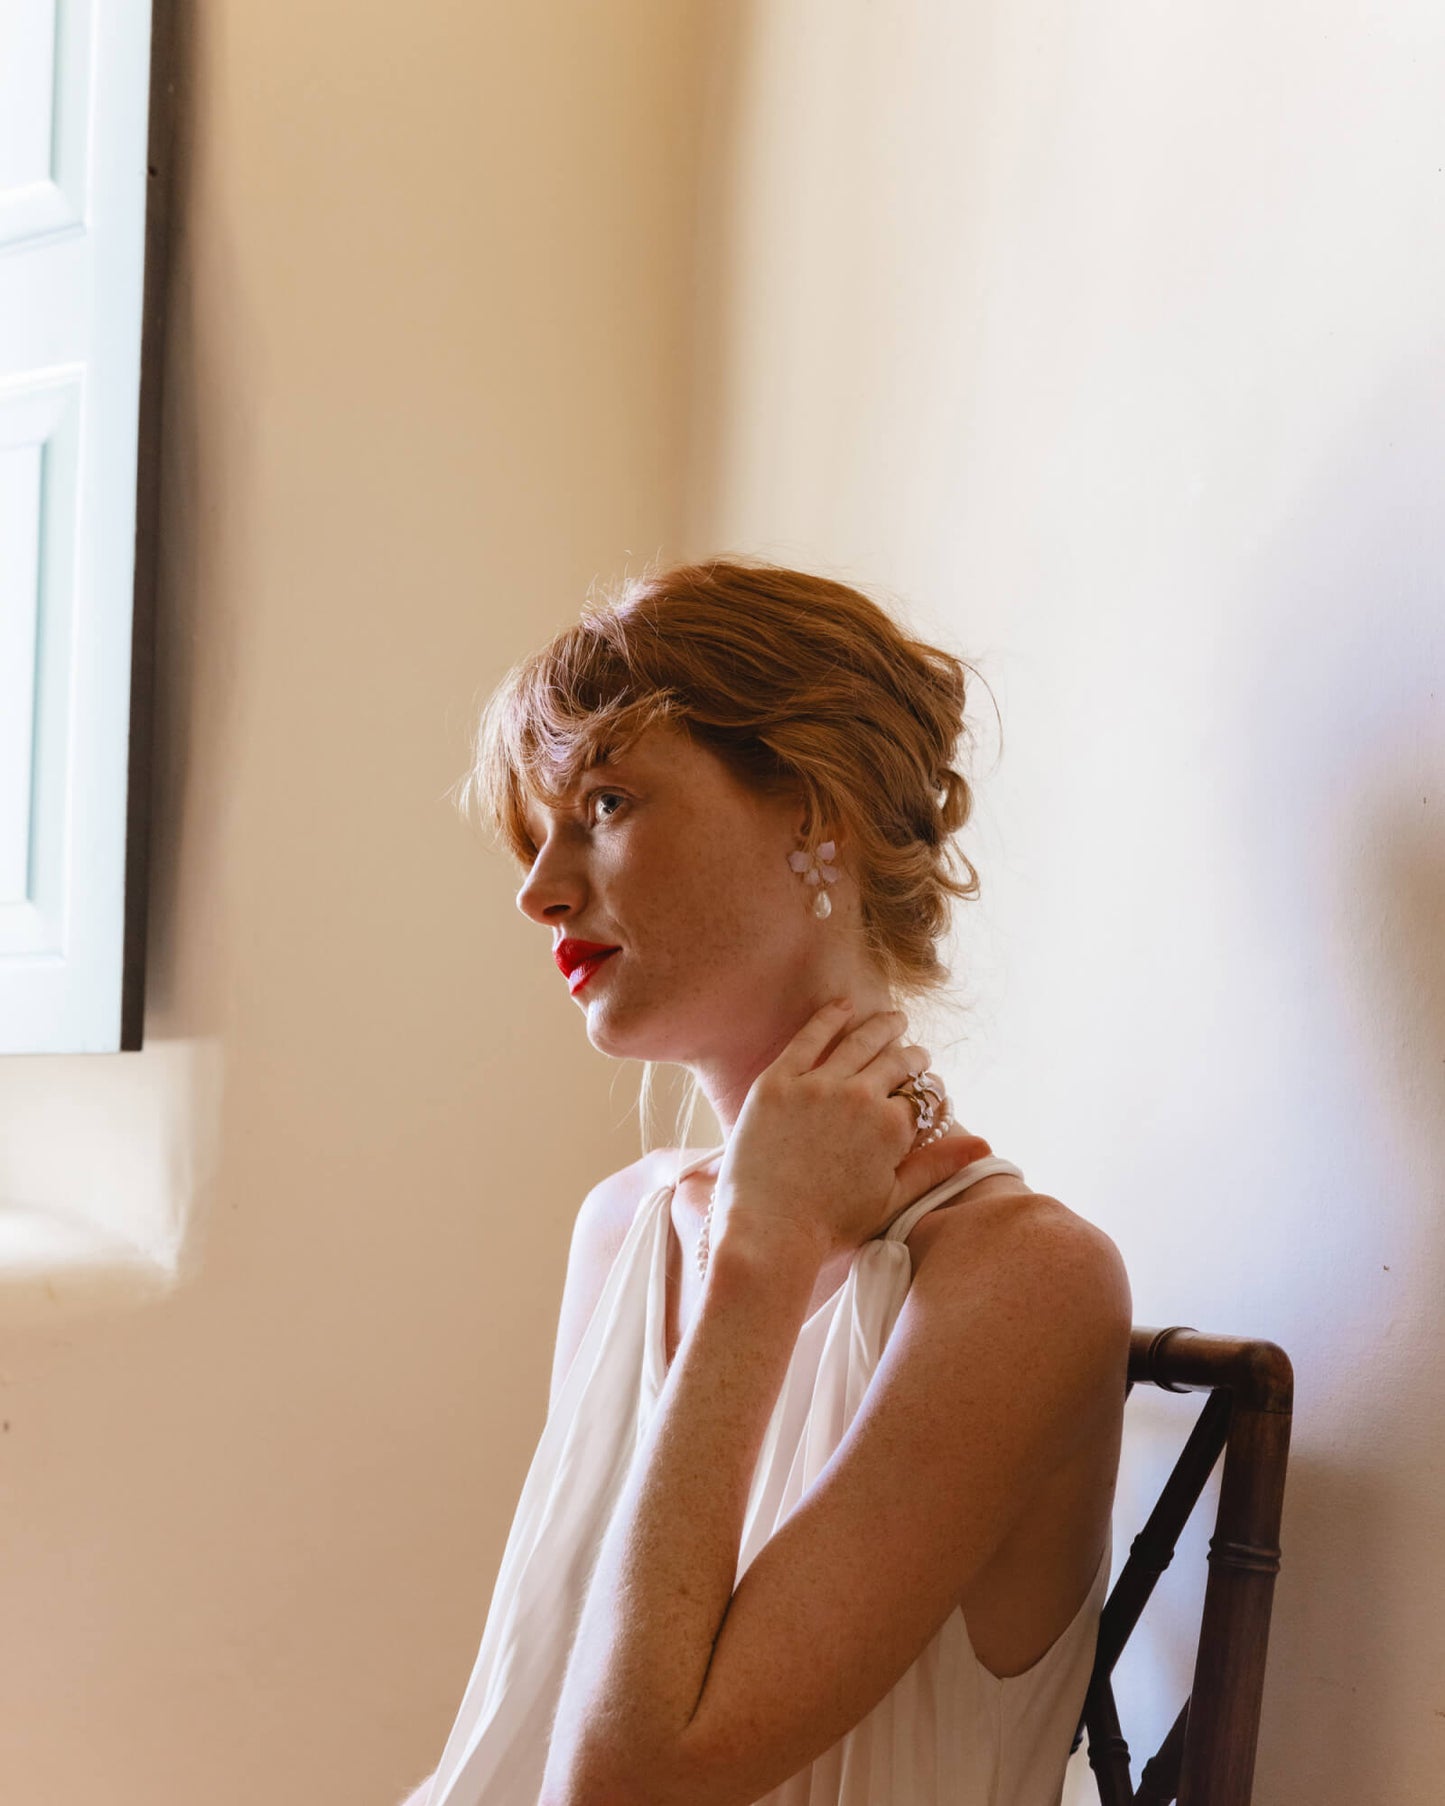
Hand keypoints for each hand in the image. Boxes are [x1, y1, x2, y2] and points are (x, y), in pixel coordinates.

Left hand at [712, 999, 974, 1264]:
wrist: (768, 1230)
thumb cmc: (832, 1225)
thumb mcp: (893, 1199)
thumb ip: (937, 1165)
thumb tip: (984, 1144)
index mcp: (891, 1127)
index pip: (922, 1097)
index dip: (930, 1095)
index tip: (929, 1092)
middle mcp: (860, 1096)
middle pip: (897, 1062)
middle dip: (913, 1057)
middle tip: (916, 1053)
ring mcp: (817, 1085)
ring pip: (860, 1042)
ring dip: (882, 1027)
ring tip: (894, 1019)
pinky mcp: (778, 1081)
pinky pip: (809, 1037)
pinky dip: (830, 1017)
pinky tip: (844, 1006)